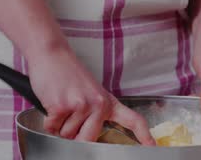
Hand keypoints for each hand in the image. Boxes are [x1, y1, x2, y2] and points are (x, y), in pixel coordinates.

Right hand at [27, 46, 155, 144]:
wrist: (52, 54)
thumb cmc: (68, 74)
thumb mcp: (90, 93)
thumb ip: (94, 114)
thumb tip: (86, 139)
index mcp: (108, 102)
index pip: (132, 120)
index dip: (144, 135)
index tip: (151, 146)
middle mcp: (98, 104)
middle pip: (87, 140)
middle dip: (73, 135)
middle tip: (69, 116)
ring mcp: (81, 105)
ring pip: (66, 135)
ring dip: (59, 125)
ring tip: (61, 102)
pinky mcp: (62, 106)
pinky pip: (52, 128)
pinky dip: (48, 121)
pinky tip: (52, 102)